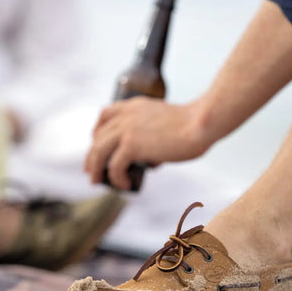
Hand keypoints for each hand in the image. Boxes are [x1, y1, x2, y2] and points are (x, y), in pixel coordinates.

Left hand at [85, 97, 209, 188]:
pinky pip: (114, 166)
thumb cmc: (193, 125)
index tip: (97, 144)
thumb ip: (153, 137)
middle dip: (92, 155)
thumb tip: (150, 161)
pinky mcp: (132, 145)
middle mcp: (126, 115)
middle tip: (91, 170)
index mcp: (134, 106)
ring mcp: (127, 130)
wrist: (200, 124)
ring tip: (97, 181)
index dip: (97, 131)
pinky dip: (116, 178)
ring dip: (95, 168)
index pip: (105, 115)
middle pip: (98, 136)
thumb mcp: (166, 124)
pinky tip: (124, 184)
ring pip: (99, 151)